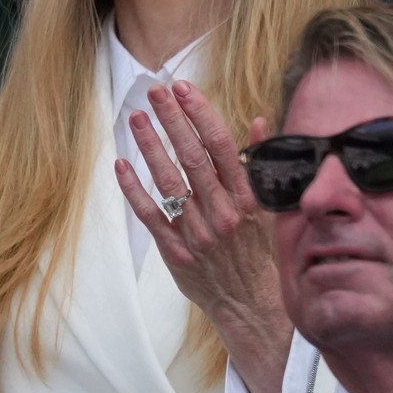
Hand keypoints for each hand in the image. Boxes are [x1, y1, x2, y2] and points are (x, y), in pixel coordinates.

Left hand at [115, 81, 289, 392]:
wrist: (251, 304)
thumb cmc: (260, 251)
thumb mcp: (270, 206)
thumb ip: (260, 163)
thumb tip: (259, 120)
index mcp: (246, 198)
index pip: (221, 146)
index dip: (201, 114)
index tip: (184, 89)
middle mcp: (221, 212)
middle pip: (191, 157)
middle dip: (172, 120)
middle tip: (155, 91)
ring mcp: (196, 232)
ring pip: (168, 182)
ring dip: (150, 146)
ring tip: (137, 118)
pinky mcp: (175, 251)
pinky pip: (150, 216)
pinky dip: (134, 190)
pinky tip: (122, 165)